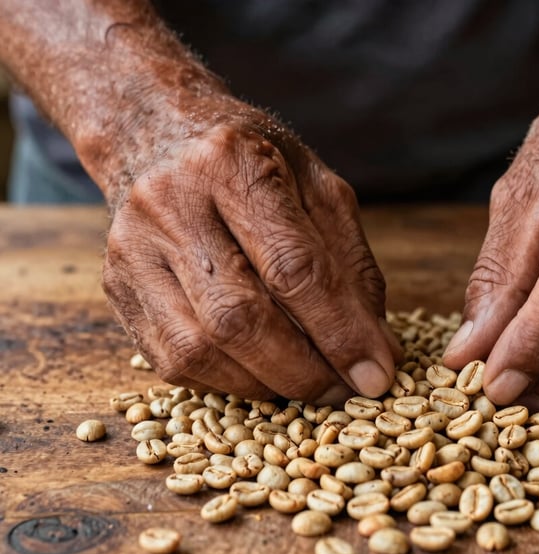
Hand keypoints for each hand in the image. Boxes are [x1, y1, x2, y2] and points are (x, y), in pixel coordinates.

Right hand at [102, 106, 397, 402]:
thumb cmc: (253, 162)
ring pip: (201, 349)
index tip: (377, 375)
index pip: (294, 268)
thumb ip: (352, 266)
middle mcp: (171, 203)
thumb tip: (378, 352)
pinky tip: (261, 372)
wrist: (159, 134)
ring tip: (308, 383)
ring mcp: (134, 248)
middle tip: (345, 391)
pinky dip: (227, 382)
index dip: (340, 332)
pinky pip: (173, 360)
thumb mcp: (318, 189)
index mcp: (233, 164)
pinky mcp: (117, 285)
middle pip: (240, 318)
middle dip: (304, 371)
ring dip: (266, 384)